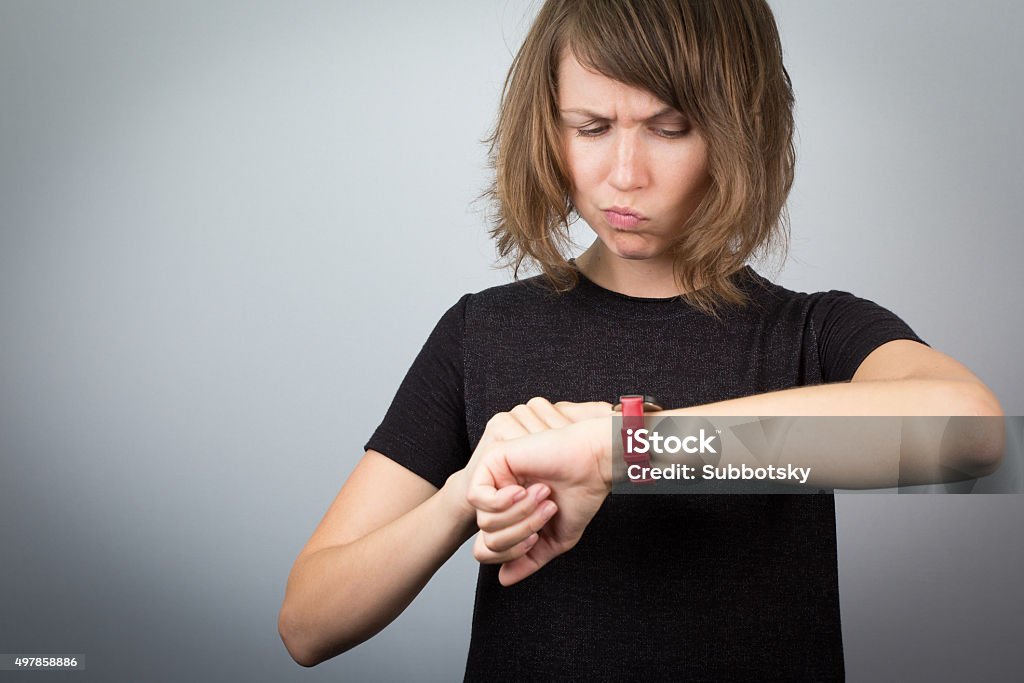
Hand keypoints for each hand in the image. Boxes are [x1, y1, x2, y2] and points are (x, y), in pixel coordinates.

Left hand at [468, 411, 611, 585]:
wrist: (593, 463)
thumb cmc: (580, 495)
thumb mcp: (555, 539)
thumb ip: (529, 559)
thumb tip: (503, 579)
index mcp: (510, 514)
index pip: (488, 550)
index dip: (511, 553)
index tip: (538, 538)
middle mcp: (497, 496)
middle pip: (487, 539)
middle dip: (520, 532)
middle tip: (547, 510)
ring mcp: (493, 477)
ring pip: (484, 521)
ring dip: (520, 514)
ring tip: (543, 495)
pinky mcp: (491, 460)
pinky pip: (477, 497)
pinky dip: (504, 500)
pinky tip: (524, 488)